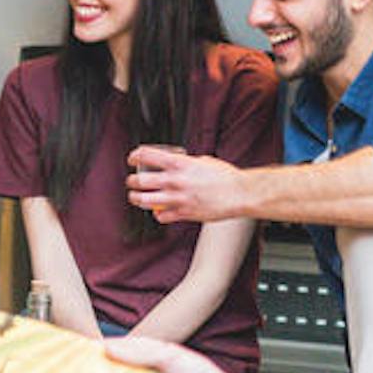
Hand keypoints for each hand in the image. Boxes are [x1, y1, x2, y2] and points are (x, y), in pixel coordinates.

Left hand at [126, 148, 245, 223]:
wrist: (241, 194)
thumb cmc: (226, 177)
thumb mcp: (203, 161)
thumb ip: (185, 163)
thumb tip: (175, 164)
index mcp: (180, 163)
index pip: (146, 155)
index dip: (135, 156)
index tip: (133, 159)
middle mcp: (175, 180)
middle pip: (139, 181)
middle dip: (131, 181)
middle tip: (132, 181)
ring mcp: (177, 198)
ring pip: (143, 201)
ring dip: (136, 198)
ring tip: (136, 197)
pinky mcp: (183, 213)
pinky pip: (161, 216)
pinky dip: (157, 214)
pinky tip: (159, 211)